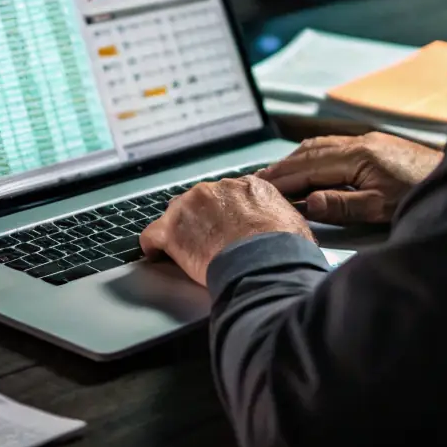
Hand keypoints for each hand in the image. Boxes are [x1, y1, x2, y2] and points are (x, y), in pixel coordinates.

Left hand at [139, 176, 313, 286]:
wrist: (264, 260)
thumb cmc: (284, 248)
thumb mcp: (294, 224)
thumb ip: (280, 219)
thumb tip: (286, 230)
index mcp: (247, 186)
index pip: (228, 196)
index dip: (226, 214)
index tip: (227, 228)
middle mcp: (216, 189)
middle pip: (199, 202)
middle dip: (202, 220)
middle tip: (208, 243)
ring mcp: (190, 206)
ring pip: (176, 215)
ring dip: (180, 231)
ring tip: (185, 251)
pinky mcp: (171, 230)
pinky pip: (152, 235)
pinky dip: (154, 246)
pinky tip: (158, 257)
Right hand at [257, 132, 441, 224]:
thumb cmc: (420, 195)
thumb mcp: (379, 208)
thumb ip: (342, 205)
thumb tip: (307, 203)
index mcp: (357, 155)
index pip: (309, 166)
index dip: (283, 177)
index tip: (259, 186)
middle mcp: (360, 142)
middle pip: (311, 151)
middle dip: (284, 165)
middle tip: (259, 179)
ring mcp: (369, 141)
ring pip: (322, 145)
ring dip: (298, 159)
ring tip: (278, 173)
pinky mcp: (378, 146)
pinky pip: (336, 147)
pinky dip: (315, 156)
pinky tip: (312, 166)